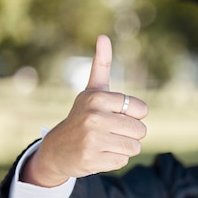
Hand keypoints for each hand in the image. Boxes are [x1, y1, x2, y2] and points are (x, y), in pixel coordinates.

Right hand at [21, 35, 148, 186]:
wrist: (56, 150)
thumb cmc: (82, 117)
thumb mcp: (91, 91)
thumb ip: (101, 66)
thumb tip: (103, 37)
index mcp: (97, 98)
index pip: (142, 110)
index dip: (134, 115)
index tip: (116, 115)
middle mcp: (93, 117)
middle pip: (141, 131)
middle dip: (130, 134)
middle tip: (110, 132)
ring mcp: (92, 140)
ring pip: (134, 147)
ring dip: (124, 147)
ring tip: (105, 143)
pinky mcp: (92, 160)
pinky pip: (122, 161)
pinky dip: (114, 160)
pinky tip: (99, 154)